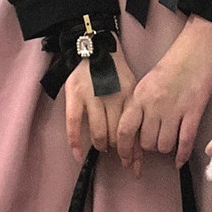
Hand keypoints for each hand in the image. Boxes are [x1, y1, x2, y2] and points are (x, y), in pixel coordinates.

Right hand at [64, 48, 136, 166]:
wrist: (94, 47)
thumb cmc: (115, 70)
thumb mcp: (131, 87)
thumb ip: (133, 110)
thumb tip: (137, 139)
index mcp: (128, 96)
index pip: (132, 129)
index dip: (133, 150)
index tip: (135, 164)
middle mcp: (111, 98)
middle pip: (117, 134)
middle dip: (119, 149)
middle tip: (118, 156)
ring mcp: (91, 97)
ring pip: (99, 133)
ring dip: (102, 145)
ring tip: (103, 147)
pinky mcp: (74, 97)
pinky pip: (73, 125)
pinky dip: (76, 143)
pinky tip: (79, 155)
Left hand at [116, 16, 211, 169]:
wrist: (195, 52)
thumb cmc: (170, 67)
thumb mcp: (145, 84)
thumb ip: (138, 107)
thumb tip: (132, 133)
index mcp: (139, 97)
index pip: (124, 130)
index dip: (124, 149)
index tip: (125, 159)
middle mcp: (154, 106)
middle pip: (146, 142)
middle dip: (150, 146)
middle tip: (155, 139)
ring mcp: (175, 110)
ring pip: (164, 146)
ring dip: (166, 147)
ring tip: (169, 139)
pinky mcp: (194, 113)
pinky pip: (185, 142)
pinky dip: (182, 155)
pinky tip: (179, 160)